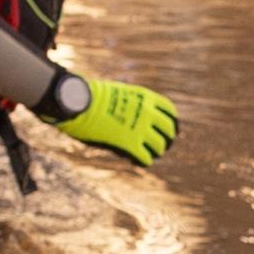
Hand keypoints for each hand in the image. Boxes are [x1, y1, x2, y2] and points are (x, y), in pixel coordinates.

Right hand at [51, 75, 176, 165]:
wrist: (81, 102)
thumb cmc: (92, 95)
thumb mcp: (119, 93)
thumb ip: (131, 104)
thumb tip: (131, 115)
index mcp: (147, 98)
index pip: (170, 111)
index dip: (172, 121)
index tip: (170, 128)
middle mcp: (148, 113)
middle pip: (169, 130)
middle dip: (168, 138)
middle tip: (163, 144)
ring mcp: (141, 129)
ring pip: (159, 146)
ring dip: (156, 151)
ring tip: (152, 154)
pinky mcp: (130, 144)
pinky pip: (145, 157)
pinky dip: (144, 161)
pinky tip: (139, 161)